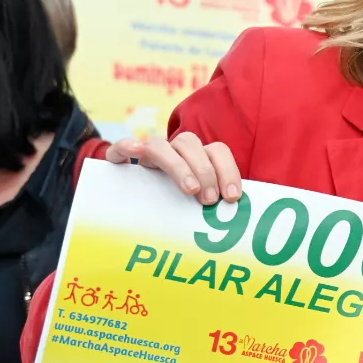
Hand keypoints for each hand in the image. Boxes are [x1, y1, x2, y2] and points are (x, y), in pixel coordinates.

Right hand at [106, 132, 241, 205]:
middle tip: (209, 200)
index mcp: (196, 157)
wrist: (127, 203)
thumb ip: (214, 207)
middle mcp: (173, 151)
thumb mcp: (197, 206)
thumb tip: (242, 220)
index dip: (228, 170)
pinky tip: (134, 154)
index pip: (217, 150)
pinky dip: (127, 147)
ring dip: (178, 165)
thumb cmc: (173, 208)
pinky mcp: (120, 160)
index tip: (232, 197)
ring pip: (161, 144)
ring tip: (189, 190)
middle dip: (205, 171)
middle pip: (190, 142)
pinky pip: (121, 147)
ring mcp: (147, 154)